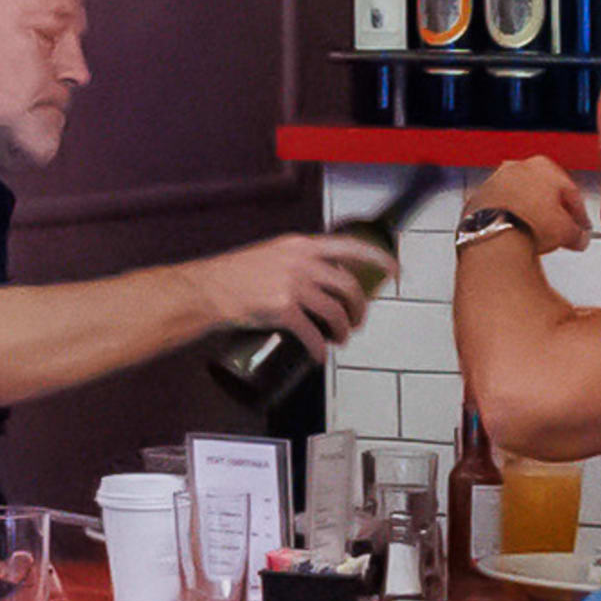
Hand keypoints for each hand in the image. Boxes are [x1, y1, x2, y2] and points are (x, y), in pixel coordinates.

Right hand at [190, 234, 386, 354]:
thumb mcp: (272, 255)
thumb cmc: (235, 274)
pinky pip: (312, 332)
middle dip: (360, 307)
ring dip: (344, 329)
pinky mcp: (282, 310)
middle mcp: (301, 262)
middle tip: (358, 321)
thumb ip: (298, 261)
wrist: (205, 290)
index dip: (378, 259)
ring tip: (342, 338)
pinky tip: (320, 355)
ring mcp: (293, 285)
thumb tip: (323, 277)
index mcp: (301, 245)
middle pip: (347, 286)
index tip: (395, 270)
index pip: (350, 247)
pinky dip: (319, 347)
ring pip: (335, 310)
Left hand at [467, 158, 591, 255]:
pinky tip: (513, 234)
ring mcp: (494, 182)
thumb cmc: (528, 225)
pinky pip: (498, 209)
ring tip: (533, 235)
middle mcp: (517, 168)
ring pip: (518, 198)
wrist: (493, 237)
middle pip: (541, 190)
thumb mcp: (566, 232)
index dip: (578, 214)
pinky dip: (506, 220)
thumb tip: (578, 238)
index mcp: (544, 166)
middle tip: (557, 230)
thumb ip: (577, 233)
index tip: (579, 227)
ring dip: (527, 213)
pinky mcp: (476, 200)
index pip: (570, 191)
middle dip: (550, 210)